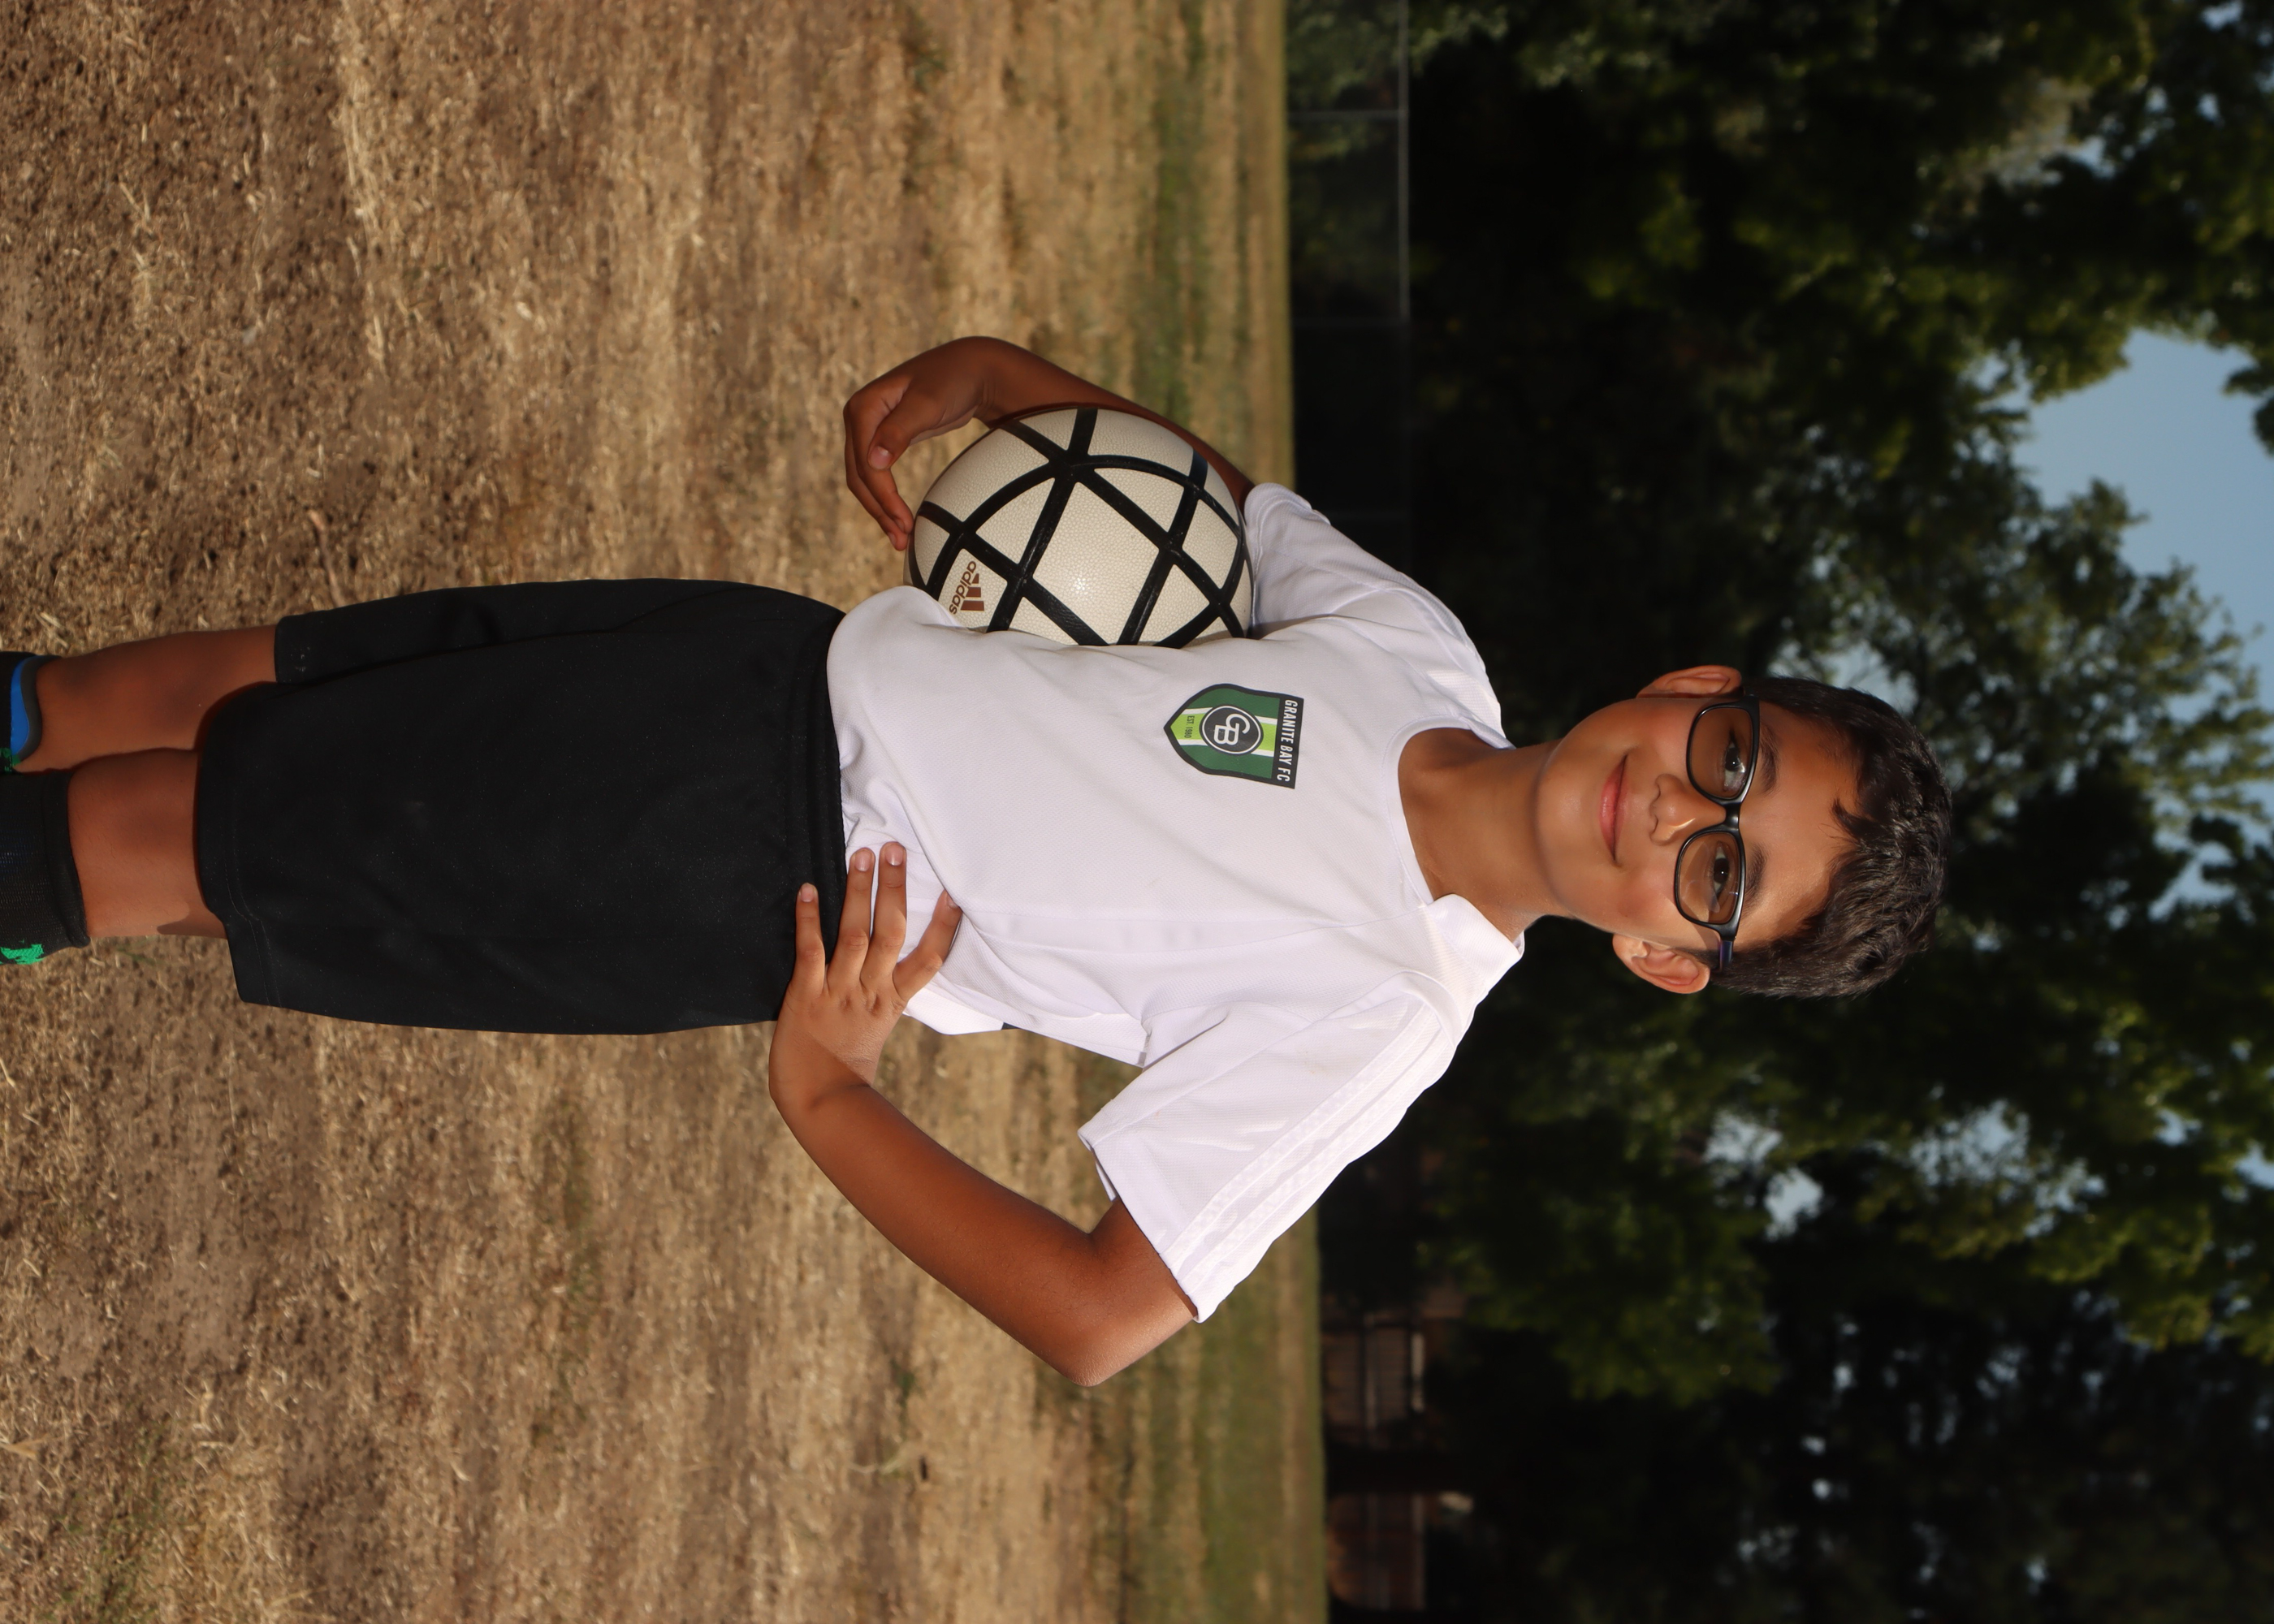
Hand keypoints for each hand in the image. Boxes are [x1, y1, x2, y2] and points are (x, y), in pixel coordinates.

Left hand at [777, 844, 961, 1087]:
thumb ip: (885, 994)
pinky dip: (809, 919)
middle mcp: (870, 991)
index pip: (928, 960)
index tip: (953, 894)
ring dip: (858, 893)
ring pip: (854, 935)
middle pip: (891, 934)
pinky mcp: (806, 995)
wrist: (817, 1099)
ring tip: (861, 855)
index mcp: (892, 1001)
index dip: (944, 927)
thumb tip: (893, 964)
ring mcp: (839, 992)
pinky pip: (810, 951)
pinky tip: (808, 890)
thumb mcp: (877, 1027)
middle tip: (896, 850)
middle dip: (895, 890)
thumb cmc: (846, 1066)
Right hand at [843, 340, 1002, 549]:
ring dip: (879, 510)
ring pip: (864, 478)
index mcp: (864, 408)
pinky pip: (877, 475)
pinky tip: (899, 519)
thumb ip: (900, 431)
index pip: (866, 463)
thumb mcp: (928, 404)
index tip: (904, 522)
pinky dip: (886, 498)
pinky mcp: (883, 438)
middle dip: (879, 509)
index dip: (882, 496)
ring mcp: (869, 429)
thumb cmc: (952, 382)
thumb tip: (873, 462)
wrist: (971, 368)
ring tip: (901, 539)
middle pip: (859, 475)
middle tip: (902, 540)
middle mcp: (860, 418)